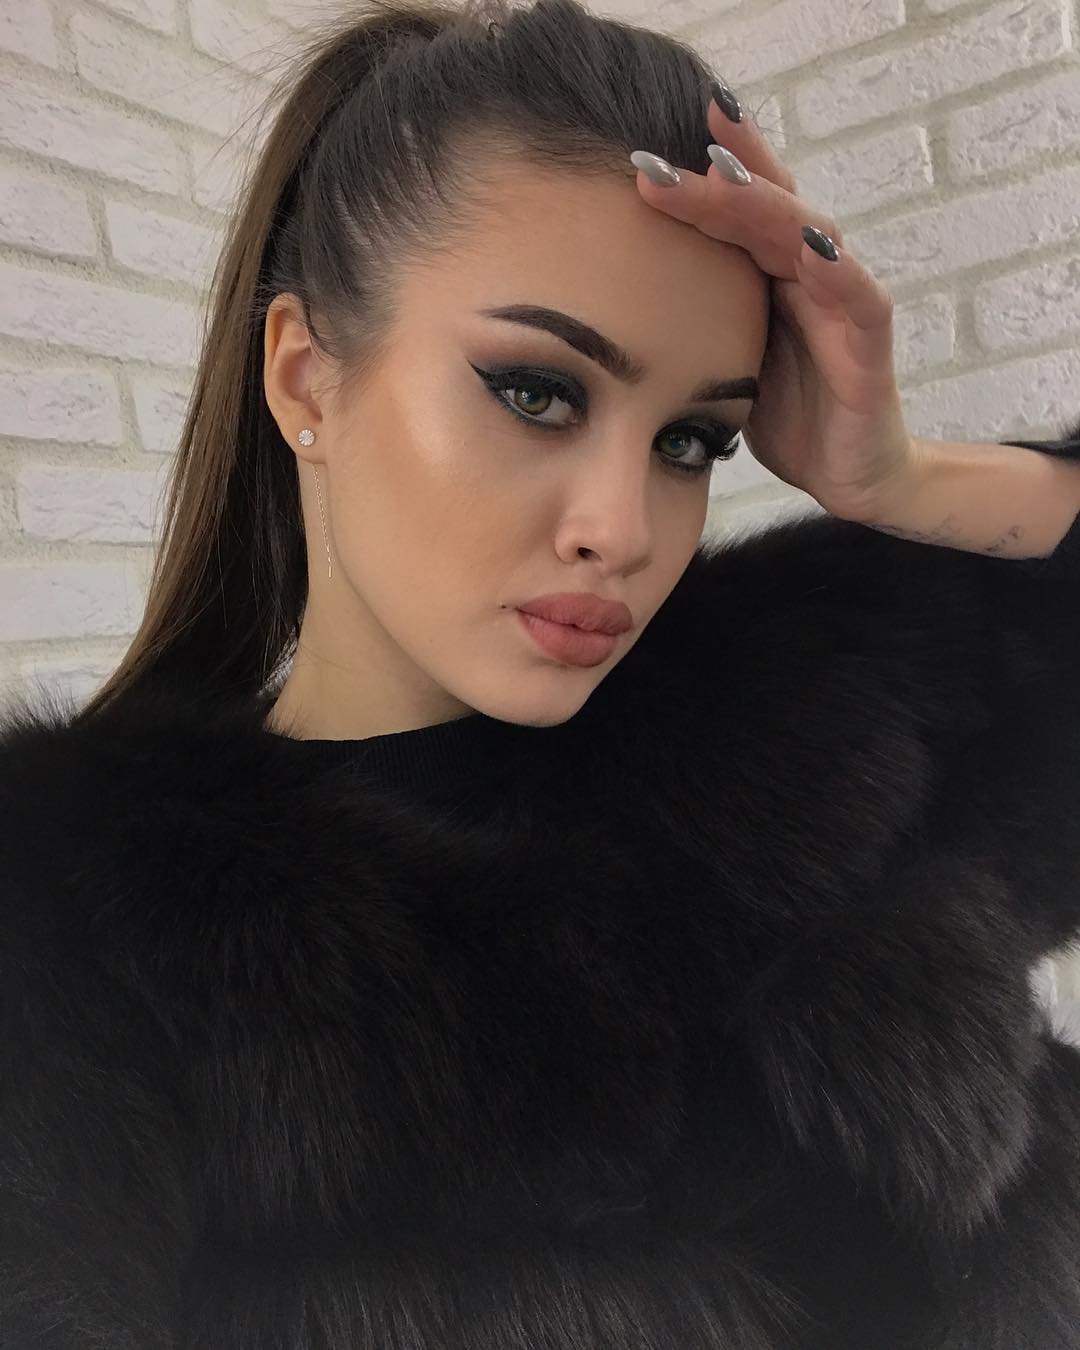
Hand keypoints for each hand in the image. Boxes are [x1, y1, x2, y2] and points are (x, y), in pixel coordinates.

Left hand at [630, 94, 923, 523]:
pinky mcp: (869, 343)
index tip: (641, 146)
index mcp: (770, 275)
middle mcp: (809, 274)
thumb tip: (612, 306)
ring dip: (764, 205)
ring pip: (808, 235)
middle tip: (654, 162)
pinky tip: (809, 247)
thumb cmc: (786, 415)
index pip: (736, 209)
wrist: (848, 474)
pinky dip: (837, 269)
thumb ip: (691, 324)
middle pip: (765, 207)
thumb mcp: (722, 365)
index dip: (697, 175)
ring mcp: (843, 301)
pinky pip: (858, 297)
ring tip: (720, 179)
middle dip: (713, 178)